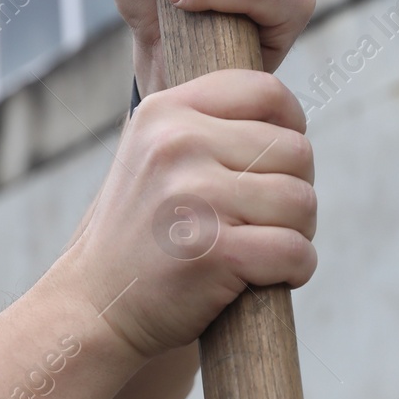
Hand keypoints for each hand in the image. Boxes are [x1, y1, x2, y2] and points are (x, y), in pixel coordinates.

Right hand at [59, 69, 317, 358]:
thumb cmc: (143, 233)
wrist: (96, 307)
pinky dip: (297, 269)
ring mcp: (195, 196)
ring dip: (298, 231)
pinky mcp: (213, 251)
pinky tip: (268, 276)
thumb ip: (209, 125)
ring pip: (302, 201)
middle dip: (295, 189)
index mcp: (166, 111)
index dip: (290, 127)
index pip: (266, 91)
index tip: (276, 162)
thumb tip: (287, 115)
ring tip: (261, 245)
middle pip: (296, 151)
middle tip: (263, 219)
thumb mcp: (155, 155)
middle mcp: (178, 143)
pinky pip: (296, 250)